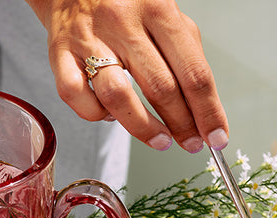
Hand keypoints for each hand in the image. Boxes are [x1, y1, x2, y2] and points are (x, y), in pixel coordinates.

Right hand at [24, 0, 228, 152]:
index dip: (208, 112)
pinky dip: (96, 114)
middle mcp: (123, 22)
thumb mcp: (165, 14)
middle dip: (182, 125)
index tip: (216, 137)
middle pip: (161, 87)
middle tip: (191, 143)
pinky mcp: (60, 55)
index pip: (193, 72)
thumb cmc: (125, 5)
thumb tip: (205, 108)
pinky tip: (110, 115)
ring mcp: (89, 39)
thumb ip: (186, 55)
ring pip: (118, 96)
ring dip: (144, 128)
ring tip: (161, 140)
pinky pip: (77, 96)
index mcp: (158, 9)